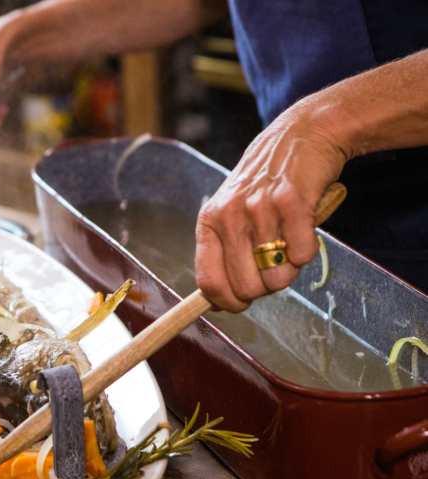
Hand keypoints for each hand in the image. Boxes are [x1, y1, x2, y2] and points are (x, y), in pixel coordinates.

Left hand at [195, 104, 347, 311]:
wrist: (300, 135)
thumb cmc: (263, 185)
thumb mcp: (230, 213)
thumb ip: (222, 254)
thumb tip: (219, 303)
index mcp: (209, 223)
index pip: (209, 283)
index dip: (228, 302)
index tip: (242, 304)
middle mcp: (229, 216)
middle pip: (247, 288)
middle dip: (265, 286)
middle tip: (273, 263)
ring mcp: (259, 208)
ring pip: (277, 278)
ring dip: (289, 269)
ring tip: (289, 241)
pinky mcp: (293, 202)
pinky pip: (303, 255)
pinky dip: (308, 250)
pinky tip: (304, 228)